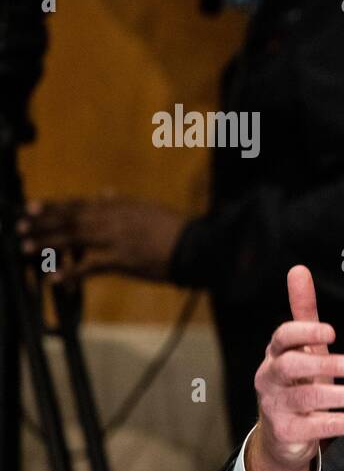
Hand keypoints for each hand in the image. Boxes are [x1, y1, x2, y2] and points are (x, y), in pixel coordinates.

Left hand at [16, 195, 185, 282]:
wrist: (197, 246)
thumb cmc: (176, 229)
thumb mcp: (148, 209)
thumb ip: (122, 202)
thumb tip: (105, 192)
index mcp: (120, 207)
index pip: (80, 204)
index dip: (54, 206)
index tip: (32, 207)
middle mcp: (114, 219)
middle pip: (70, 219)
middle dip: (42, 222)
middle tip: (19, 225)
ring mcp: (117, 239)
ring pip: (74, 238)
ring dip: (47, 242)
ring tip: (25, 247)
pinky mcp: (124, 260)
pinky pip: (91, 266)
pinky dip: (70, 273)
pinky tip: (53, 278)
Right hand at [247, 265, 343, 470]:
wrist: (281, 437)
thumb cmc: (297, 381)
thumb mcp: (301, 347)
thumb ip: (303, 312)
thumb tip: (299, 269)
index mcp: (275, 354)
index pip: (282, 337)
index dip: (305, 332)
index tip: (332, 332)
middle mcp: (271, 379)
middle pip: (291, 367)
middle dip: (322, 364)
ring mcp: (277, 407)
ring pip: (311, 400)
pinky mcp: (289, 433)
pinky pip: (325, 427)